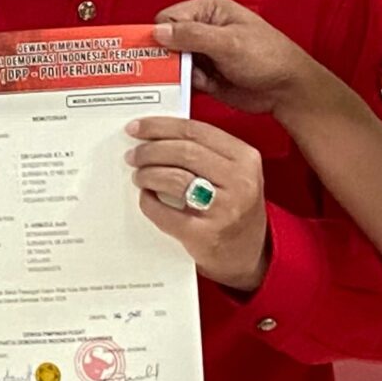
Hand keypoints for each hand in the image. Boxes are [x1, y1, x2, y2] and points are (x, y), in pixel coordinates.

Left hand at [127, 114, 269, 290]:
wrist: (248, 254)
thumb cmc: (234, 206)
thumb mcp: (234, 172)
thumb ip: (205, 152)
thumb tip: (154, 135)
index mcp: (246, 158)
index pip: (195, 131)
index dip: (161, 126)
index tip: (137, 127)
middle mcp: (239, 181)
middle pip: (183, 152)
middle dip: (150, 150)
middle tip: (133, 155)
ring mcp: (224, 210)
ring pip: (175, 179)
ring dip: (148, 174)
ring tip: (139, 175)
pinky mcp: (206, 236)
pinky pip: (166, 213)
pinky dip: (150, 203)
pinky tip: (146, 198)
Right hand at [152, 0, 339, 119]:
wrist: (288, 89)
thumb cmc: (268, 57)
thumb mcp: (229, 43)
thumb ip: (192, 36)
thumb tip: (158, 32)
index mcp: (208, 10)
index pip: (169, 18)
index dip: (161, 36)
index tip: (159, 54)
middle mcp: (202, 29)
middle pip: (166, 41)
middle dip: (166, 57)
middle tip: (169, 71)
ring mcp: (203, 54)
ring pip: (172, 62)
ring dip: (176, 74)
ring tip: (190, 81)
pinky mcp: (205, 76)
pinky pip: (183, 80)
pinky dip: (184, 87)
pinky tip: (197, 89)